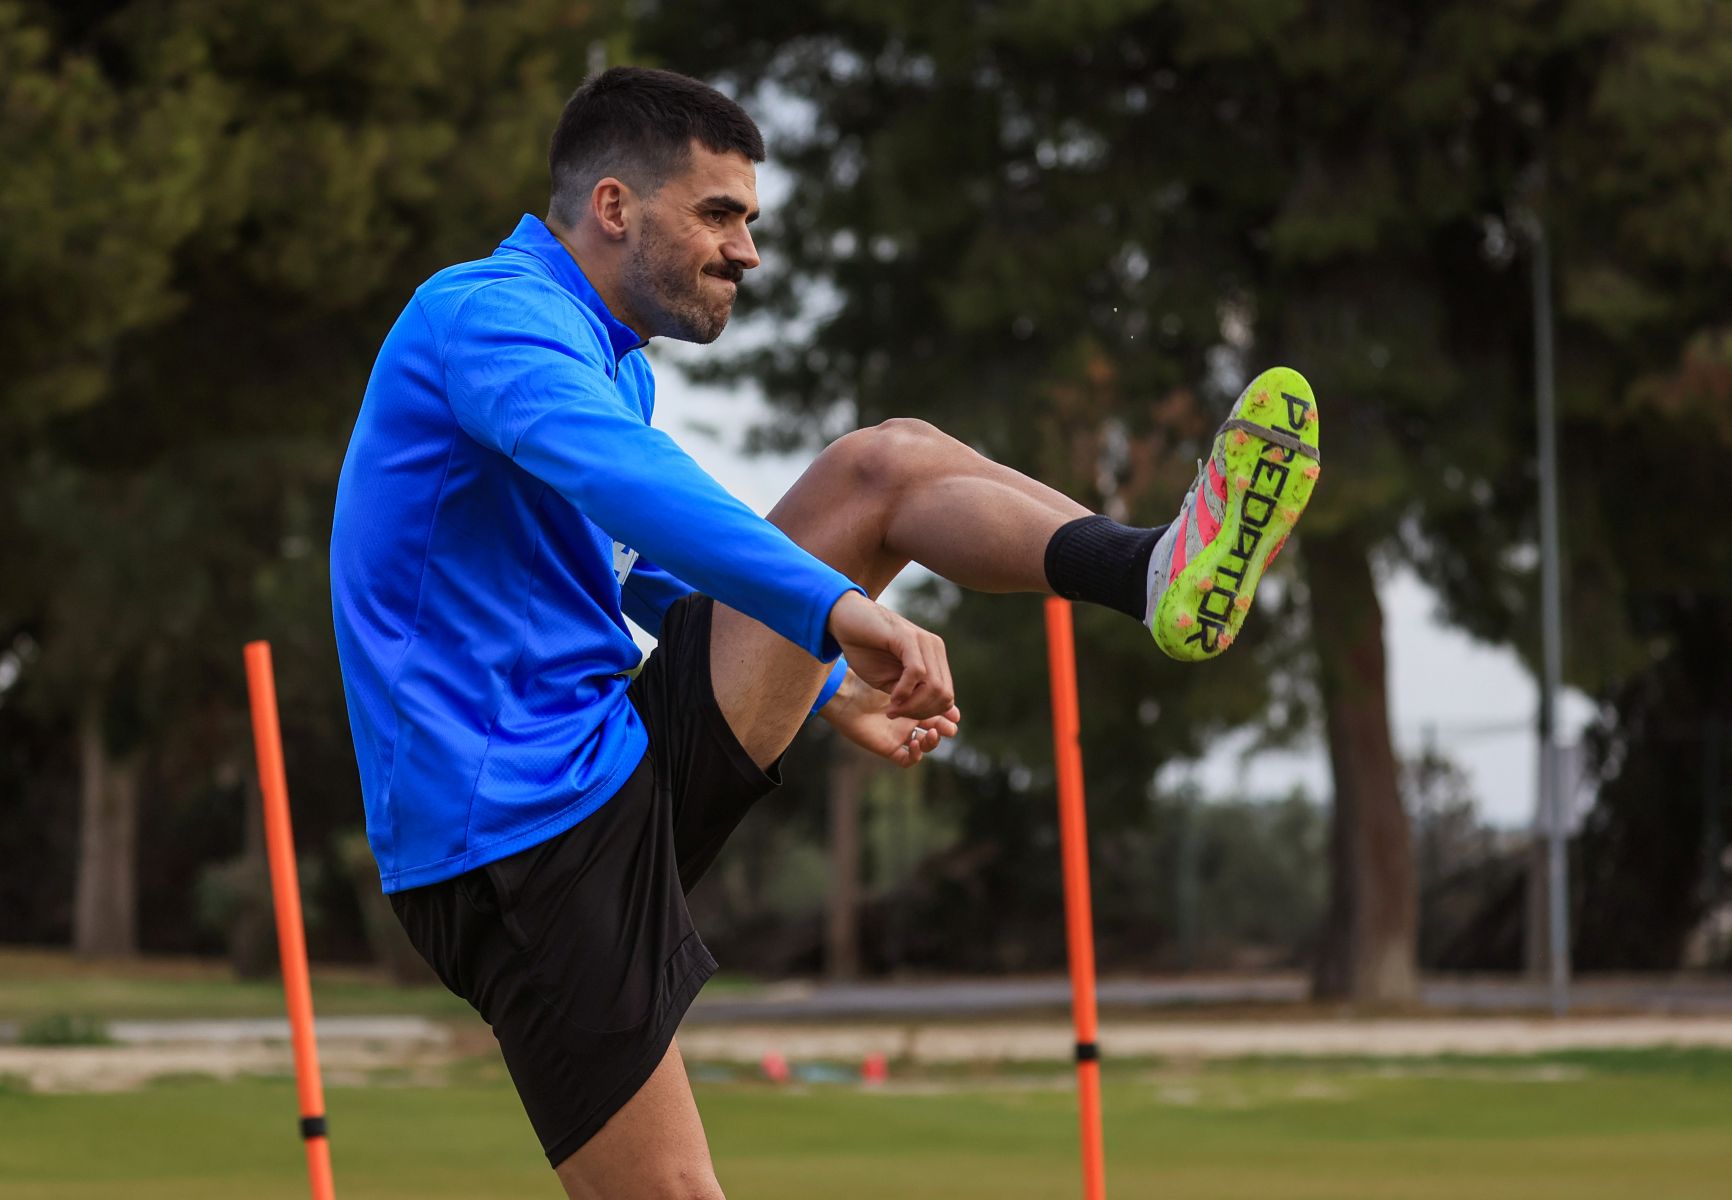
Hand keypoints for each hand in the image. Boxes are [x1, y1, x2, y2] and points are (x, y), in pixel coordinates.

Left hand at [819, 669, 960, 767]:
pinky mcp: (886, 747)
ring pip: (925, 746)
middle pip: (936, 729)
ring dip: (932, 743)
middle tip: (950, 726)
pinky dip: (915, 755)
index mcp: (914, 699)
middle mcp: (909, 719)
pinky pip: (906, 760)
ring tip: (932, 733)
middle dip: (945, 728)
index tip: (954, 711)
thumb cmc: (868, 675)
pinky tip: (914, 742)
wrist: (844, 689)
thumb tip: (942, 680)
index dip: (948, 712)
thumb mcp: (899, 672)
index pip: (939, 710)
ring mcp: (899, 734)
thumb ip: (920, 677)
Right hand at [825, 591, 956, 719]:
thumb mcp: (891, 681)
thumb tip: (949, 717)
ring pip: (935, 686)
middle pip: (944, 695)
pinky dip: (905, 691)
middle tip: (895, 714)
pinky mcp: (908, 637)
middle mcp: (934, 648)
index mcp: (934, 658)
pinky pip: (917, 672)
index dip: (925, 714)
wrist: (845, 619)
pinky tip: (892, 697)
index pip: (946, 697)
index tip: (899, 715)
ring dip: (912, 705)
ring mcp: (924, 641)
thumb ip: (914, 696)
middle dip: (920, 712)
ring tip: (892, 708)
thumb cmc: (865, 650)